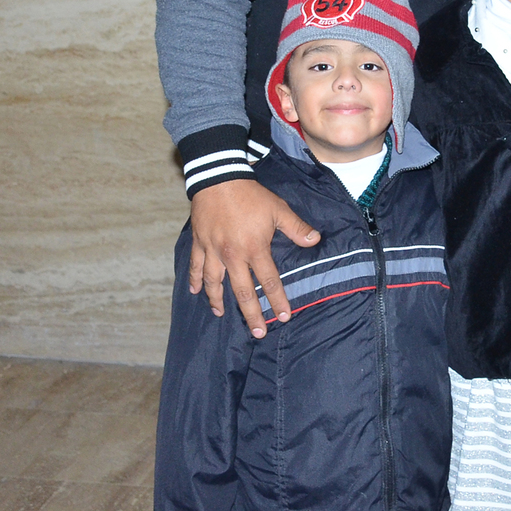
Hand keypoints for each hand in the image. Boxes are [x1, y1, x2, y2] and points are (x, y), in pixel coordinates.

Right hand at [189, 179, 320, 336]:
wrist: (219, 177)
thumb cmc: (251, 194)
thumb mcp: (278, 209)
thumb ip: (296, 227)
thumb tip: (315, 240)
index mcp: (254, 248)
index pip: (269, 282)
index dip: (277, 301)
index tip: (283, 317)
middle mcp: (232, 255)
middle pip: (242, 291)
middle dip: (251, 314)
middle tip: (258, 332)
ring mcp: (213, 251)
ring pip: (215, 283)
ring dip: (218, 301)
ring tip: (221, 314)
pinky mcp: (199, 243)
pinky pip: (196, 267)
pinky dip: (195, 280)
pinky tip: (196, 292)